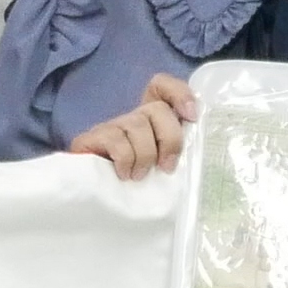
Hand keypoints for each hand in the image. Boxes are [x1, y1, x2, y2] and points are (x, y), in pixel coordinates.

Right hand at [68, 74, 196, 180]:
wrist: (93, 199)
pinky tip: (123, 175)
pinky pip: (115, 139)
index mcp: (153, 123)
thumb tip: (197, 159)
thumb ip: (176, 159)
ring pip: (137, 124)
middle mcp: (133, 119)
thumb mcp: (162, 172)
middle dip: (169, 139)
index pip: (163, 87)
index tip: (191, 117)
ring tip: (140, 176)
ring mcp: (112, 126)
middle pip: (157, 108)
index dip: (180, 94)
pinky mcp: (90, 138)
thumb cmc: (135, 187)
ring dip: (145, 155)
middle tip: (166, 168)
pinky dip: (126, 160)